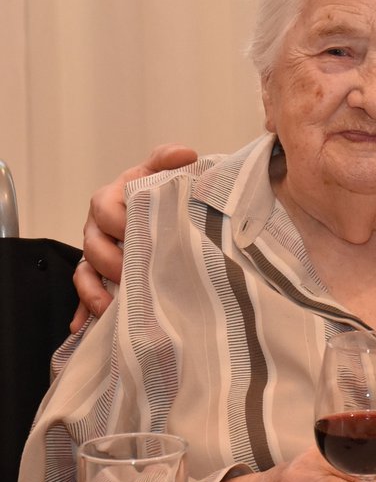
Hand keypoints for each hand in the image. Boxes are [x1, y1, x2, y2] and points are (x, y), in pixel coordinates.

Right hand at [71, 144, 197, 330]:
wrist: (160, 209)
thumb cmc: (155, 191)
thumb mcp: (159, 171)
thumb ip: (168, 159)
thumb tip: (185, 154)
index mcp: (109, 200)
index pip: (107, 211)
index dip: (121, 223)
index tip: (141, 234)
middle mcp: (97, 228)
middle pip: (94, 246)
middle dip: (112, 262)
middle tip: (135, 274)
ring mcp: (96, 253)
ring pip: (86, 273)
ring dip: (96, 292)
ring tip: (113, 307)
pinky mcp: (98, 276)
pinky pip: (86, 295)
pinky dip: (85, 311)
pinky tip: (87, 327)